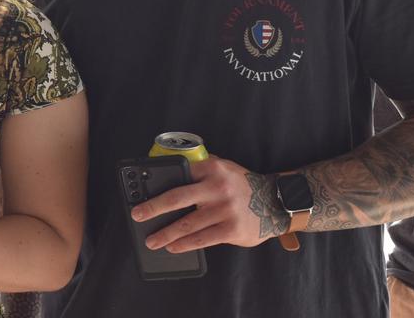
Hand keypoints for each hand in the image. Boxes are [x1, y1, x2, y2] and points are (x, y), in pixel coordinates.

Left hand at [130, 154, 288, 252]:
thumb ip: (200, 168)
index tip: (140, 193)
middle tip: (137, 215)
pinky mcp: (231, 229)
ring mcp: (225, 210)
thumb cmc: (241, 185)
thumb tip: (168, 173)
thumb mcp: (223, 168)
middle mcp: (217, 188)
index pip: (178, 174)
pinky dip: (184, 244)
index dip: (157, 185)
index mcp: (212, 168)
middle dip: (153, 208)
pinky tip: (173, 247)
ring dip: (165, 234)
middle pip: (176, 198)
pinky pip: (201, 239)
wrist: (276, 203)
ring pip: (187, 223)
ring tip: (152, 240)